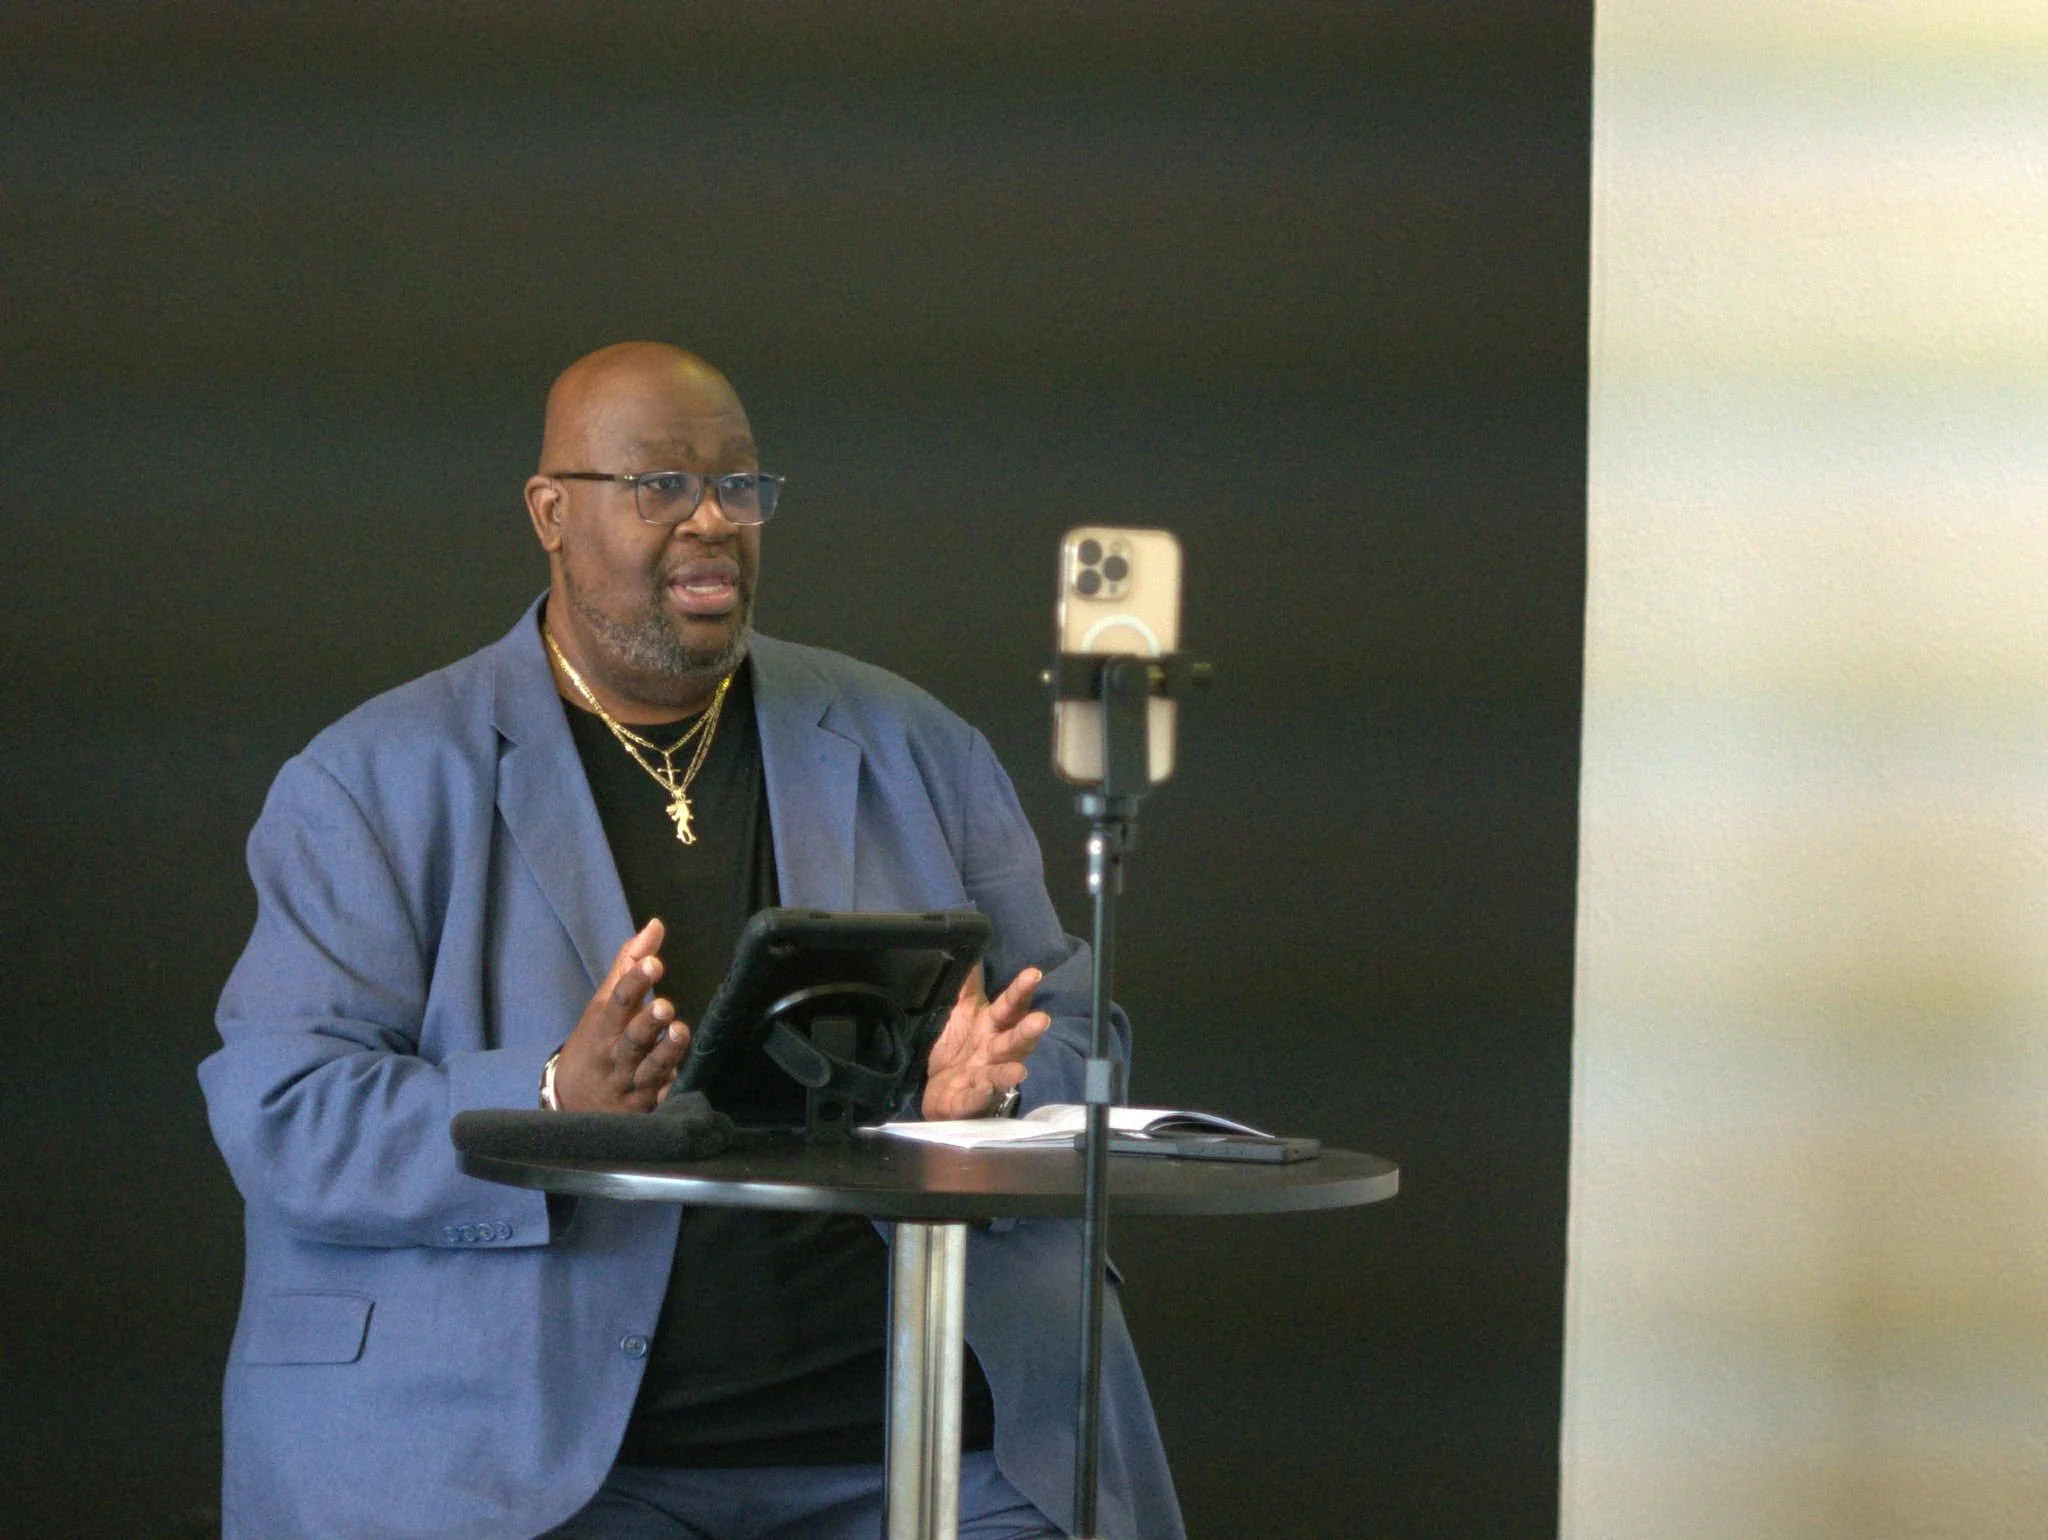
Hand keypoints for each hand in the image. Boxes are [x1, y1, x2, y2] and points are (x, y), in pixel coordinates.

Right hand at [552, 918, 690, 1112]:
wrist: (569, 1101)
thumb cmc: (595, 1042)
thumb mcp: (604, 1005)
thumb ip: (629, 965)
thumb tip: (655, 926)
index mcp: (604, 1026)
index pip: (618, 1001)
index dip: (635, 981)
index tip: (653, 963)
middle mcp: (616, 1055)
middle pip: (632, 1039)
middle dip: (646, 1023)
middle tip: (664, 1006)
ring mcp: (629, 1084)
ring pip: (649, 1070)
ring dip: (665, 1053)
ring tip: (679, 1032)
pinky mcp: (644, 1107)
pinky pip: (659, 1100)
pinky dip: (670, 1091)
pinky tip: (683, 1080)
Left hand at [921, 965, 1050, 1120]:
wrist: (937, 1089)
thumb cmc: (955, 1045)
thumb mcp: (958, 1011)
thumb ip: (966, 984)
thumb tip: (972, 948)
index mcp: (991, 1025)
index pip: (1010, 1006)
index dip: (1021, 990)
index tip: (1034, 973)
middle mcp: (993, 1050)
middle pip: (1013, 1040)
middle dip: (1027, 1031)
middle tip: (1041, 1020)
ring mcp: (983, 1077)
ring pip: (1000, 1074)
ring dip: (1009, 1073)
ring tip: (1020, 1071)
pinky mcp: (968, 1100)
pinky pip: (974, 1098)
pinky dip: (979, 1095)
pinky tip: (983, 1090)